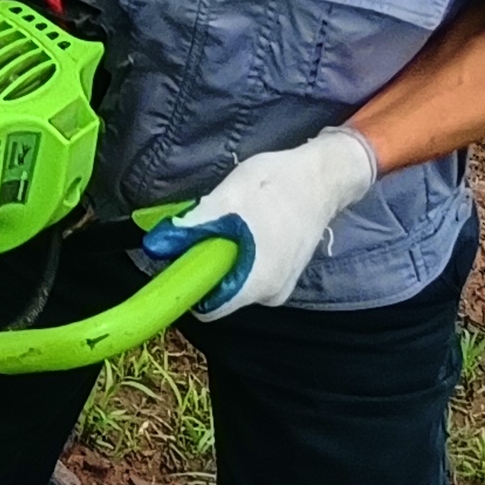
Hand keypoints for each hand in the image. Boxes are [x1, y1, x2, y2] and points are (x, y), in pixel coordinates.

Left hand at [142, 127, 380, 316]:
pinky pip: (251, 271)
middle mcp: (271, 294)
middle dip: (208, 262)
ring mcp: (282, 285)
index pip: (208, 308)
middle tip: (209, 227)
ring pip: (236, 279)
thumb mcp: (228, 198)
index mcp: (258, 283)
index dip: (189, 286)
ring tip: (234, 219)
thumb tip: (158, 245)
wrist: (326, 176)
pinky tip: (250, 223)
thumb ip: (195, 226)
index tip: (180, 259)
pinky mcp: (286, 273)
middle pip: (221, 292)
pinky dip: (243, 252)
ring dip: (226, 254)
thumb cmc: (279, 185)